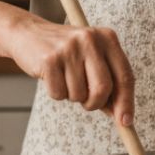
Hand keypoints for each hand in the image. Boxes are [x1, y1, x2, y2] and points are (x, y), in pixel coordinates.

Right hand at [9, 17, 135, 125]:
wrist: (27, 33)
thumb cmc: (65, 52)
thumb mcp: (91, 60)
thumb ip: (108, 84)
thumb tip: (121, 115)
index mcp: (108, 38)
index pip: (125, 76)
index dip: (126, 102)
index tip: (126, 122)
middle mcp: (91, 40)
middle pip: (103, 88)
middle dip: (95, 104)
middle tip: (86, 102)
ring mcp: (70, 48)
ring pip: (79, 94)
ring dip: (72, 96)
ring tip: (65, 78)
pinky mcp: (49, 59)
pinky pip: (59, 94)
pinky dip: (56, 93)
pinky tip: (52, 76)